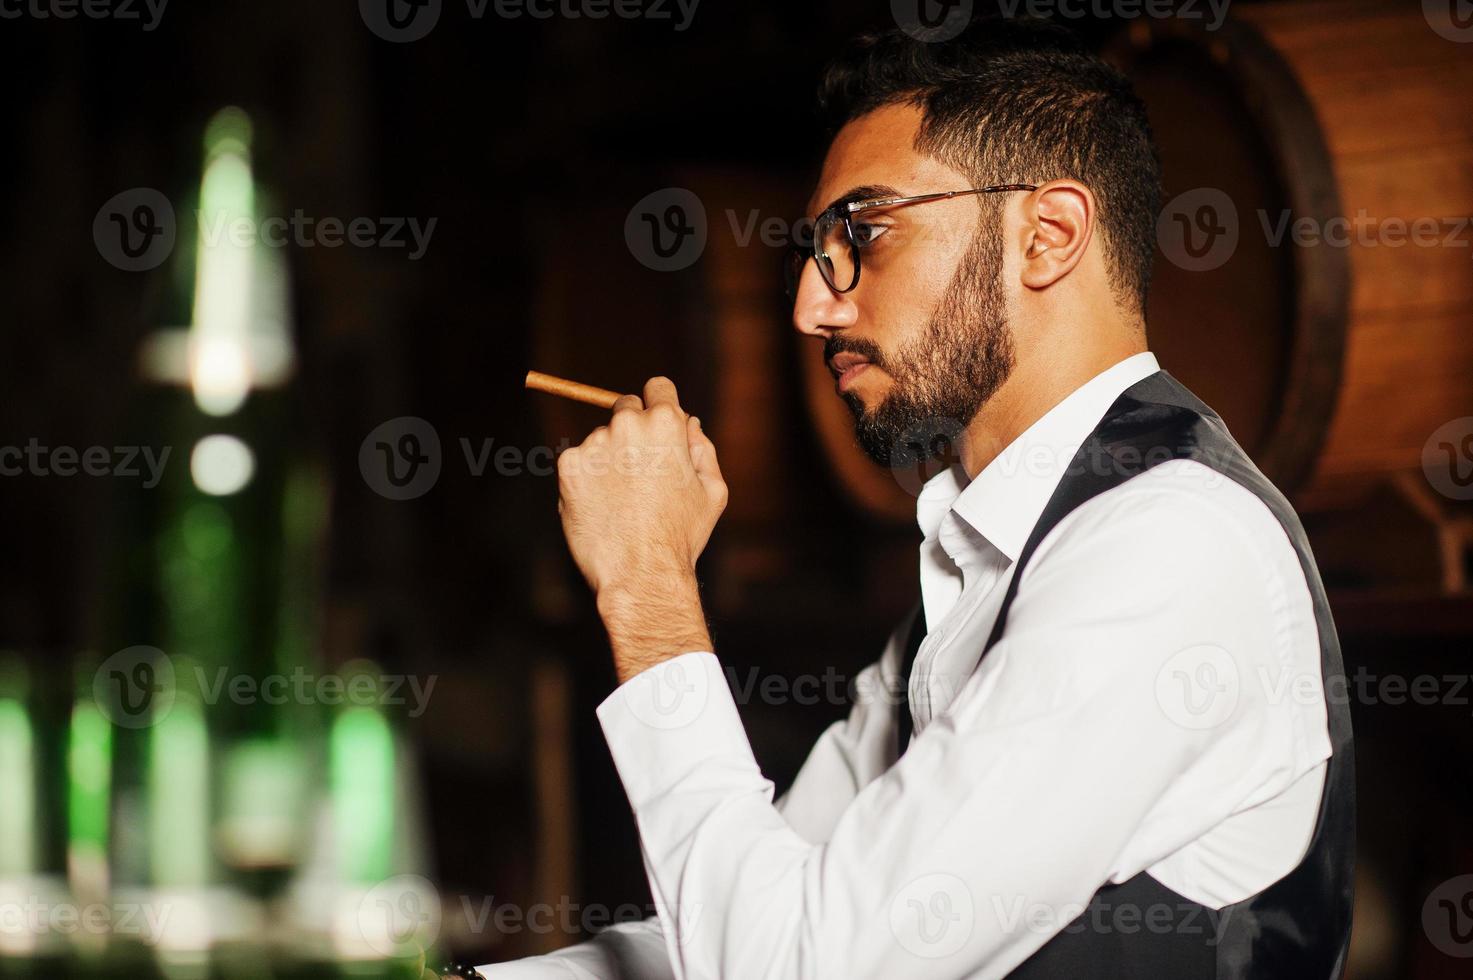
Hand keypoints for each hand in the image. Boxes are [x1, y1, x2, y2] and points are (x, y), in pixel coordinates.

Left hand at [556, 377, 727, 679]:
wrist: (641, 574)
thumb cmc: (682, 536)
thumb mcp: (713, 491)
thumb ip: (703, 449)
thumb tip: (690, 423)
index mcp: (666, 423)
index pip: (658, 387)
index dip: (660, 405)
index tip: (657, 423)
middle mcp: (627, 424)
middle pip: (626, 408)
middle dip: (634, 431)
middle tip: (641, 473)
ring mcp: (594, 444)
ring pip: (601, 440)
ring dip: (609, 459)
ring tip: (623, 502)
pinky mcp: (568, 467)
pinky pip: (578, 463)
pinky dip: (587, 480)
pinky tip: (603, 508)